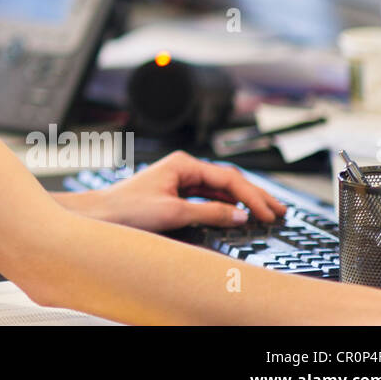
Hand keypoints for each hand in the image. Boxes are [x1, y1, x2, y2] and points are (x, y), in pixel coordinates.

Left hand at [93, 150, 286, 232]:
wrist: (101, 215)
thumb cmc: (127, 209)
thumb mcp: (174, 213)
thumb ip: (210, 213)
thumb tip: (241, 215)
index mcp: (183, 164)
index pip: (228, 179)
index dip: (253, 196)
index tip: (269, 212)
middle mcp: (183, 168)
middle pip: (228, 180)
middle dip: (255, 195)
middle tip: (280, 210)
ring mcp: (180, 179)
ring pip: (220, 189)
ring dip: (243, 201)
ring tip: (266, 212)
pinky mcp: (176, 192)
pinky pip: (209, 197)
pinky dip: (226, 206)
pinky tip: (239, 213)